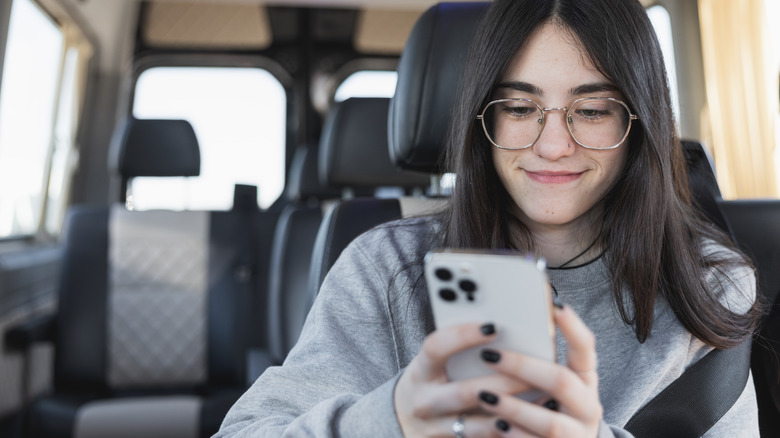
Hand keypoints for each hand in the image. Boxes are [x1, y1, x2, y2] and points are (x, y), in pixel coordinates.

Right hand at [395, 322, 531, 436]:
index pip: (436, 348)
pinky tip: (533, 419)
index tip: (493, 326)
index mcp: (421, 370)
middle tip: (535, 369)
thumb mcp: (433, 362)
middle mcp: (424, 401)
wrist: (404, 420)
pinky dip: (510, 429)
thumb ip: (457, 348)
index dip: (462, 336)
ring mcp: (436, 427)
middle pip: (465, 392)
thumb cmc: (429, 381)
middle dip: (504, 382)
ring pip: (480, 422)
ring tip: (544, 397)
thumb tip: (499, 326)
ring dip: (513, 411)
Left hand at [475, 304, 602, 436]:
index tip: (555, 305)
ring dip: (514, 407)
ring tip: (484, 395)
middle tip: (489, 354)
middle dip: (522, 366)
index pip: (585, 347)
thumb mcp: (551, 385)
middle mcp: (588, 405)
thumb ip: (537, 362)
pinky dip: (515, 436)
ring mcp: (578, 434)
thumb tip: (499, 328)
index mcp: (585, 379)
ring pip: (551, 422)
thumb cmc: (549, 407)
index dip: (573, 326)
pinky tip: (496, 425)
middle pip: (561, 381)